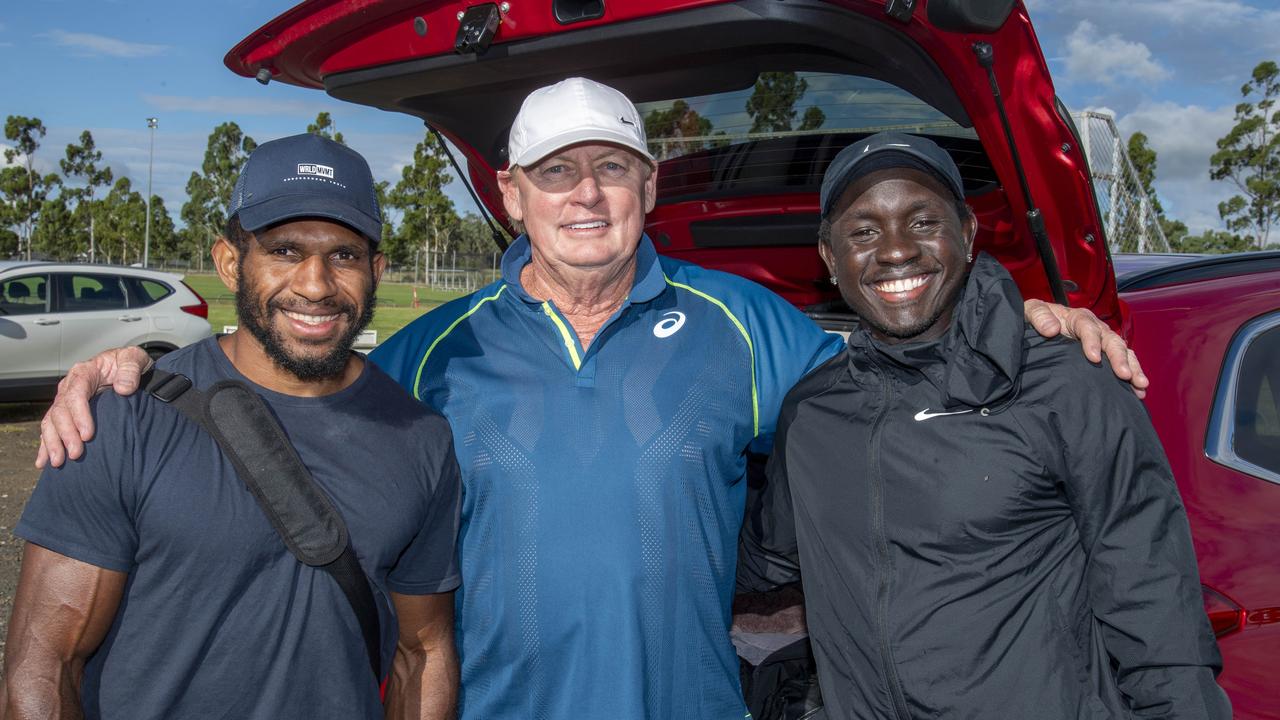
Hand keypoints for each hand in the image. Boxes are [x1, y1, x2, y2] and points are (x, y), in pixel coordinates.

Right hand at [36, 347, 152, 468]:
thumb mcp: (134, 358)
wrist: (127, 367)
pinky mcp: (67, 413)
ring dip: (53, 443)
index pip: (75, 395)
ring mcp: (66, 401)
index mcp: (84, 373)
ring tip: (58, 462)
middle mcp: (70, 387)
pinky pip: (51, 429)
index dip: (79, 416)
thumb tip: (123, 388)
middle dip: (66, 434)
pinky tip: (43, 462)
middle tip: (76, 453)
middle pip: (60, 412)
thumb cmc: (129, 363)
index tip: (88, 435)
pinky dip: (46, 446)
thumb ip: (130, 370)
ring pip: (51, 422)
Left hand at [1023, 299, 1147, 398]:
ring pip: (1123, 352)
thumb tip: (1051, 329)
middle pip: (1111, 340)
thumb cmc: (1036, 318)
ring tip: (1139, 385)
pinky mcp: (1105, 354)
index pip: (1087, 326)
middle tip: (1124, 375)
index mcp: (1077, 317)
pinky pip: (1124, 362)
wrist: (1036, 327)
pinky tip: (1138, 391)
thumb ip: (1039, 316)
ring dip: (1132, 367)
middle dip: (1119, 358)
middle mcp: (1094, 328)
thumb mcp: (1031, 312)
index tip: (1093, 357)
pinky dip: (1132, 374)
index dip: (1092, 341)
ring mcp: (1102, 341)